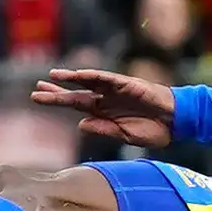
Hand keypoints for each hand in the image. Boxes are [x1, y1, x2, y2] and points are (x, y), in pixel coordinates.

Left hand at [31, 65, 175, 144]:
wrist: (176, 121)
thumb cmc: (153, 129)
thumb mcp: (124, 135)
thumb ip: (103, 129)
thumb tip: (80, 125)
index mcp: (103, 112)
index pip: (74, 105)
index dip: (56, 101)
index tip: (37, 98)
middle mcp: (105, 98)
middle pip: (75, 93)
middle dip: (56, 91)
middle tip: (36, 88)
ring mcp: (114, 90)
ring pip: (87, 82)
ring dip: (70, 78)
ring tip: (52, 76)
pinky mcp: (126, 84)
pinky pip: (107, 78)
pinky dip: (93, 76)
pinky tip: (79, 75)